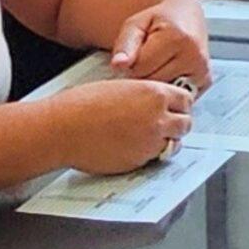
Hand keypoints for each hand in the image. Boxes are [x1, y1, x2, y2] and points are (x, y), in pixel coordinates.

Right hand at [45, 78, 193, 175]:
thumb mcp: (121, 87)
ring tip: (150, 138)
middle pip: (186, 123)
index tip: (174, 108)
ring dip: (166, 141)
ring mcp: (149, 142)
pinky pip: (153, 159)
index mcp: (155, 94)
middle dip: (177, 124)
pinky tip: (133, 148)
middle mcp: (158, 118)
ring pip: (173, 144)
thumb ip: (144, 95)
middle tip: (165, 125)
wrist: (62, 128)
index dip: (179, 105)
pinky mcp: (138, 161)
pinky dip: (148, 155)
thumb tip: (154, 102)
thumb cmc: (82, 105)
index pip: (186, 99)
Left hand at [107, 0, 211, 89]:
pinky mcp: (206, 81)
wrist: (185, 15)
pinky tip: (167, 72)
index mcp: (177, 38)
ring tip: (157, 64)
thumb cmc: (158, 20)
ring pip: (164, 91)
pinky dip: (168, 87)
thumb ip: (125, 45)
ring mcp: (202, 70)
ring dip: (155, 82)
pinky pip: (176, 95)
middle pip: (153, 82)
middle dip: (143, 74)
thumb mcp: (136, 24)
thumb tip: (118, 65)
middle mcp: (195, 56)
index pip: (140, 69)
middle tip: (146, 59)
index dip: (132, 63)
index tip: (136, 52)